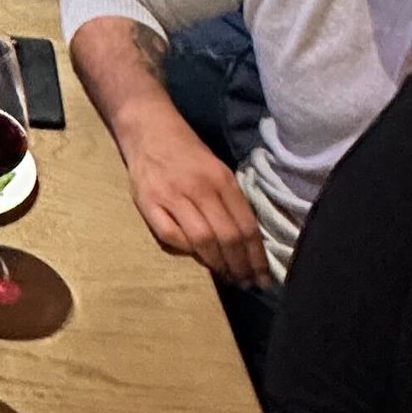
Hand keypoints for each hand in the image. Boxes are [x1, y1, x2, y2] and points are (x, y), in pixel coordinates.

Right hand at [116, 110, 268, 283]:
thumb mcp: (218, 169)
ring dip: (217, 265)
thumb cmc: (188, 152)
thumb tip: (246, 242)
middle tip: (246, 283)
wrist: (149, 129)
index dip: (257, 257)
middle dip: (240, 266)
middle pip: (227, 237)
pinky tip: (195, 257)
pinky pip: (170, 236)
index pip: (246, 226)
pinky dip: (185, 251)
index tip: (263, 277)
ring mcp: (172, 196)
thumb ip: (229, 201)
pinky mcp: (148, 203)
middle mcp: (200, 188)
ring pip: (202, 240)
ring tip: (226, 277)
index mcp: (222, 179)